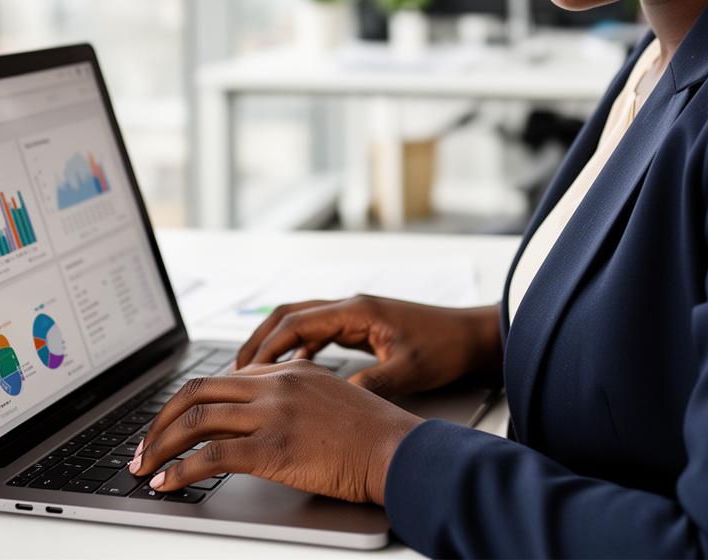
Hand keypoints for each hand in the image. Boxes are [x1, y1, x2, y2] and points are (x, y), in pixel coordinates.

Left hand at [128, 359, 421, 503]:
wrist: (397, 448)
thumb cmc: (371, 433)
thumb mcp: (329, 397)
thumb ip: (294, 396)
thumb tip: (262, 414)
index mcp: (288, 370)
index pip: (222, 377)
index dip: (189, 401)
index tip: (171, 424)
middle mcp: (275, 384)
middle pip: (197, 391)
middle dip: (160, 420)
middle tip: (143, 445)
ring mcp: (272, 413)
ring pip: (195, 419)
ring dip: (160, 446)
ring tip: (143, 467)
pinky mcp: (273, 446)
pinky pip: (210, 455)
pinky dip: (179, 470)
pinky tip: (166, 483)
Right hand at [235, 295, 502, 398]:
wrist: (471, 336)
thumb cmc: (445, 348)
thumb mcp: (407, 371)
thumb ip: (371, 384)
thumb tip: (337, 401)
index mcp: (357, 310)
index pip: (297, 321)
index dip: (266, 345)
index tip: (243, 370)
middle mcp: (352, 306)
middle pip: (291, 315)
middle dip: (260, 340)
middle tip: (235, 370)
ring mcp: (356, 314)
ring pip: (303, 321)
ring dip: (278, 343)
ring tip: (255, 373)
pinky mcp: (362, 325)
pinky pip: (320, 331)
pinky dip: (300, 347)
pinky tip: (294, 369)